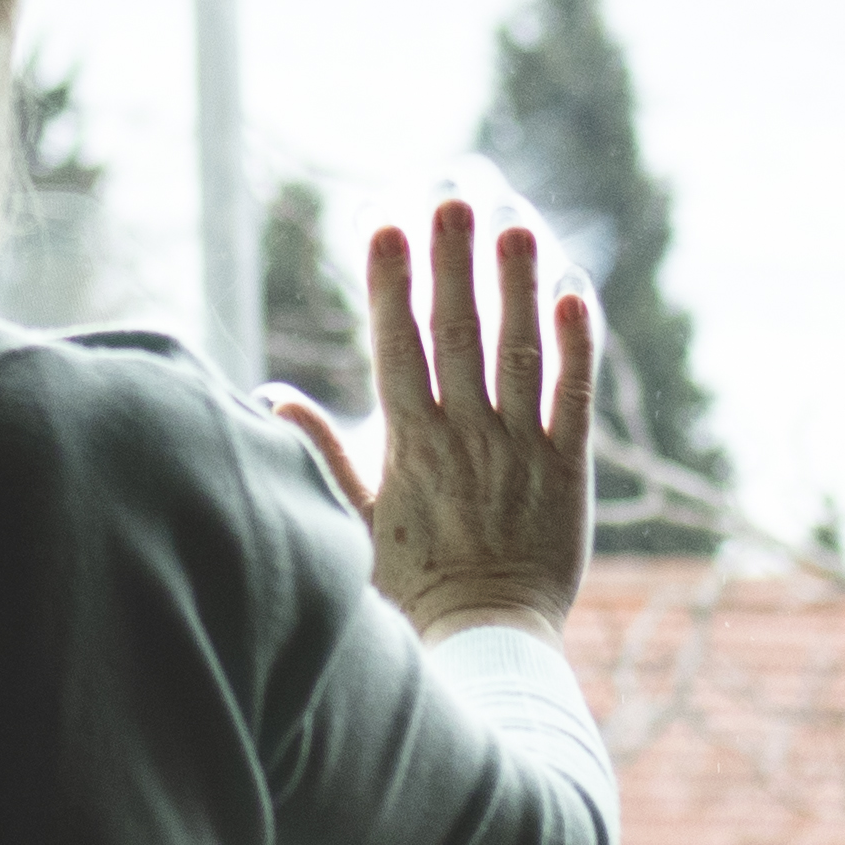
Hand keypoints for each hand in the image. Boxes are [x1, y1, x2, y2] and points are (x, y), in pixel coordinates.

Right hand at [263, 199, 600, 643]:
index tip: (385, 226)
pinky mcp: (566, 472)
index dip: (390, 284)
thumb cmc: (410, 587)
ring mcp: (517, 451)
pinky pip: (572, 398)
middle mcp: (463, 437)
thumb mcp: (350, 520)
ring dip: (516, 288)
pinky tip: (573, 293)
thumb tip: (270, 396)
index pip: (396, 347)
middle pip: (456, 334)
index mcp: (409, 445)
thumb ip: (319, 453)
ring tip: (515, 226)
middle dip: (452, 264)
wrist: (484, 644)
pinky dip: (575, 346)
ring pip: (518, 354)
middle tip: (452, 200)